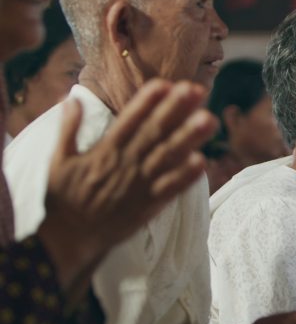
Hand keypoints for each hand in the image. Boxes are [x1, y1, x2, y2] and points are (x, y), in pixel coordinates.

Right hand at [38, 79, 217, 291]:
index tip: (166, 83)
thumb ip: (68, 128)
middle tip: (197, 90)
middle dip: (176, 110)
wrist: (65, 240)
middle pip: (154, 133)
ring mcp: (138, 186)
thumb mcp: (58, 159)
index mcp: (105, 151)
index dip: (147, 101)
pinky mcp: (146, 208)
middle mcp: (124, 165)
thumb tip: (72, 99)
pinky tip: (202, 162)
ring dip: (188, 138)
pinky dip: (184, 178)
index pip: (129, 120)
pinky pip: (169, 191)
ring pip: (167, 158)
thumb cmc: (63, 198)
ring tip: (209, 119)